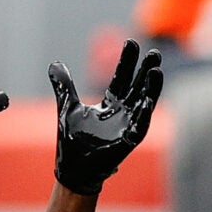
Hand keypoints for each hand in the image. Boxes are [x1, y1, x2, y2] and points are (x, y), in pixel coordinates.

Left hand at [48, 40, 162, 196]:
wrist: (73, 168)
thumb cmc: (73, 140)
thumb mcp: (67, 107)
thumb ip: (64, 85)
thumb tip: (55, 64)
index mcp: (111, 103)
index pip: (121, 77)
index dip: (126, 60)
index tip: (131, 42)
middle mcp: (123, 112)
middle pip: (137, 86)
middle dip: (145, 70)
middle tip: (154, 53)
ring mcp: (127, 126)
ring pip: (144, 103)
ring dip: (151, 88)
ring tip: (156, 70)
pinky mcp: (126, 141)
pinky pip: (138, 127)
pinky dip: (143, 114)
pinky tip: (148, 100)